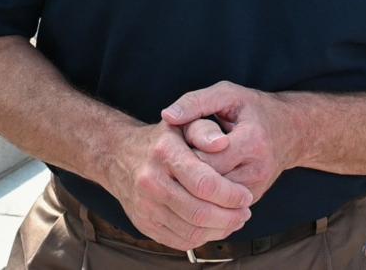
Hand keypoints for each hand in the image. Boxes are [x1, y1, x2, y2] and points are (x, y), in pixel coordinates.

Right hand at [101, 120, 253, 250]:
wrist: (119, 156)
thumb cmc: (161, 140)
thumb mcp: (183, 124)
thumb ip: (205, 130)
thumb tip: (224, 143)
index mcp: (164, 153)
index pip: (204, 184)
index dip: (231, 194)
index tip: (246, 195)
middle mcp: (151, 181)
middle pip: (199, 212)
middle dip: (230, 217)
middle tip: (245, 213)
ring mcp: (145, 206)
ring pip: (191, 231)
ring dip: (220, 230)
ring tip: (235, 220)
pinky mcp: (143, 224)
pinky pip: (179, 241)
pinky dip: (203, 238)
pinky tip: (215, 228)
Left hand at [162, 81, 294, 202]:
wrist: (291, 132)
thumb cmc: (253, 109)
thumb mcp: (227, 94)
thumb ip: (196, 102)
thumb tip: (166, 116)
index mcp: (252, 141)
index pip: (205, 159)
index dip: (184, 152)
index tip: (176, 142)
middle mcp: (257, 170)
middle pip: (206, 182)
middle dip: (186, 171)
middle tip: (176, 158)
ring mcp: (255, 189)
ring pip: (210, 199)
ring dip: (193, 185)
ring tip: (187, 167)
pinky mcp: (250, 200)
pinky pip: (218, 205)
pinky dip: (204, 194)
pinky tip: (198, 178)